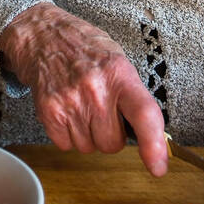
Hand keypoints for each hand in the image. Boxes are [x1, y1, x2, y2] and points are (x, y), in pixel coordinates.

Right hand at [0, 2, 168, 177]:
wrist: (44, 37)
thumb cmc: (85, 49)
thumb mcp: (118, 60)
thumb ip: (133, 95)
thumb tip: (153, 134)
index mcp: (119, 74)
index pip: (144, 114)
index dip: (154, 145)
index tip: (159, 166)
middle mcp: (95, 90)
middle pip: (113, 143)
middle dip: (111, 134)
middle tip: (103, 109)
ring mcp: (70, 102)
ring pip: (90, 147)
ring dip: (89, 134)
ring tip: (82, 105)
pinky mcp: (49, 113)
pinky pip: (67, 145)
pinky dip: (68, 134)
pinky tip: (68, 110)